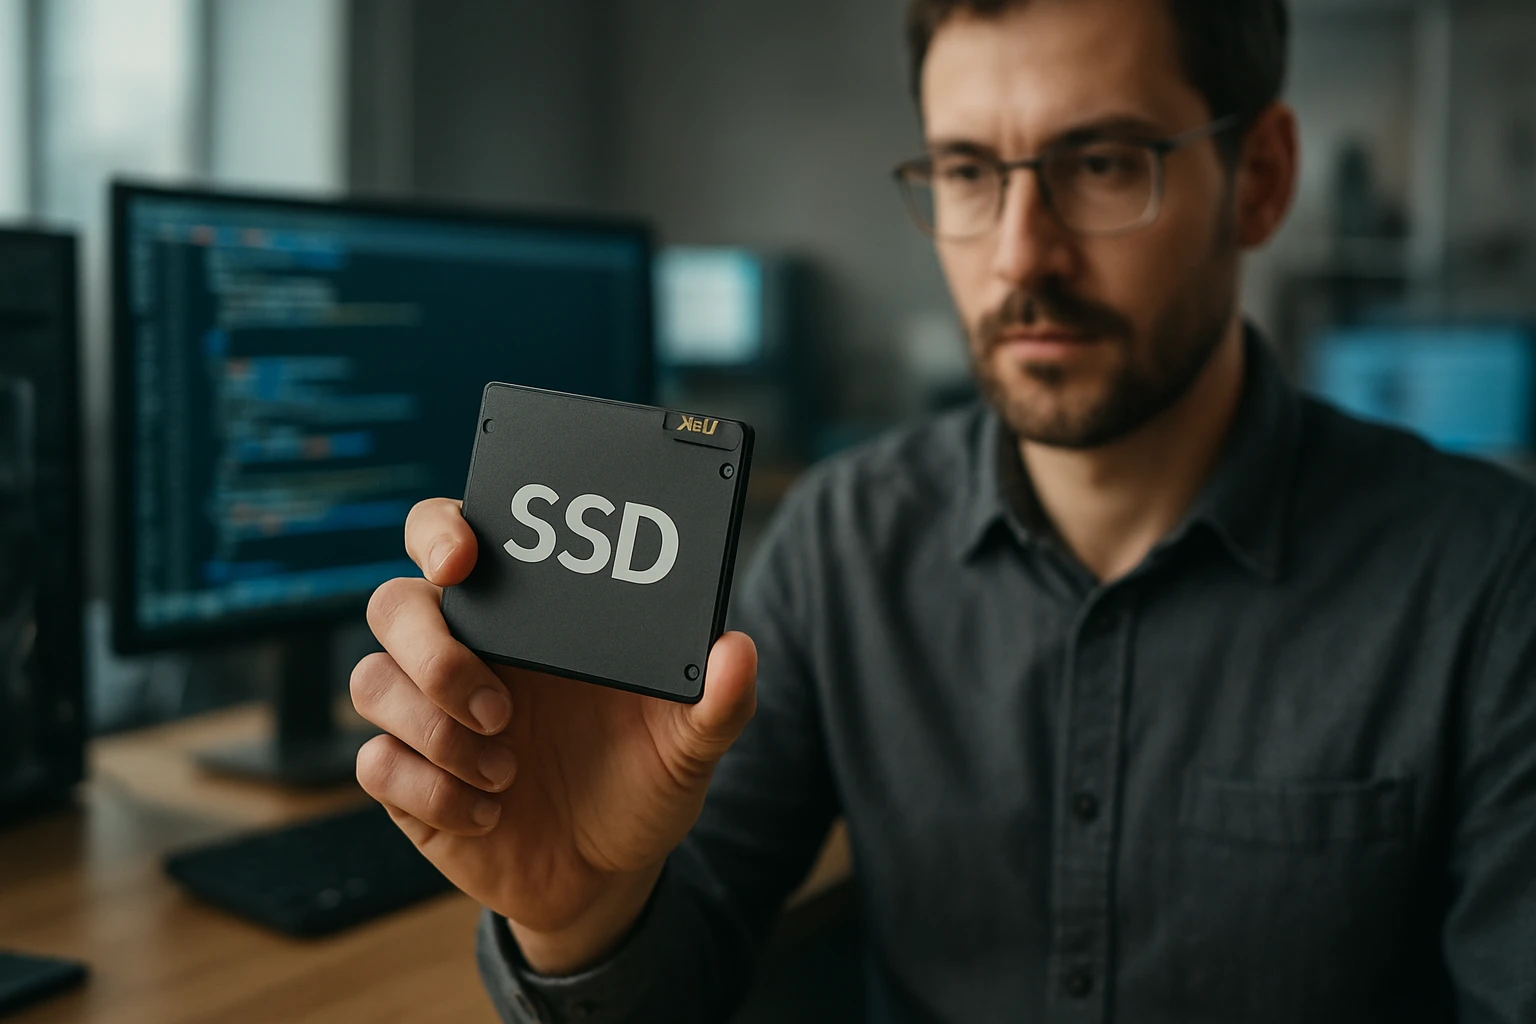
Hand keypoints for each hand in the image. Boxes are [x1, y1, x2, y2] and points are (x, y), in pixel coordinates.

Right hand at [351, 498, 757, 972]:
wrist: (609, 876)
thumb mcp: (689, 744)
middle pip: (394, 604)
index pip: (452, 537)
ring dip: (436, 729)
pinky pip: (376, 764)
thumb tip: (737, 651)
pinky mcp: (407, 778)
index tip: (462, 558)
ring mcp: (428, 714)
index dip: (438, 531)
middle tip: (500, 703)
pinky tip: (489, 813)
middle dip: (432, 648)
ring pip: (373, 682)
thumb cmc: (642, 781)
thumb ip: (718, 701)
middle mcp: (465, 652)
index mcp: (525, 619)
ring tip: (509, 768)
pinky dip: (432, 788)